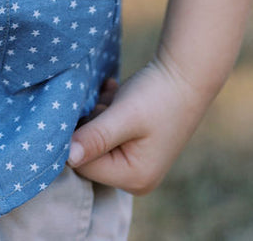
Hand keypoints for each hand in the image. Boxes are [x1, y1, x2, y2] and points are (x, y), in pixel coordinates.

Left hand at [67, 55, 209, 194]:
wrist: (186, 73)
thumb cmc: (157, 96)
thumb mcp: (124, 115)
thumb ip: (95, 137)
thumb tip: (66, 158)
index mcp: (134, 178)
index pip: (85, 165)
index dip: (78, 137)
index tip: (90, 109)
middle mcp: (136, 178)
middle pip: (90, 155)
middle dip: (92, 125)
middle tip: (108, 103)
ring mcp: (138, 162)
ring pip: (98, 140)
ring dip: (100, 115)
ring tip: (115, 98)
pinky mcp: (137, 145)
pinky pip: (109, 133)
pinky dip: (108, 112)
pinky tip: (117, 95)